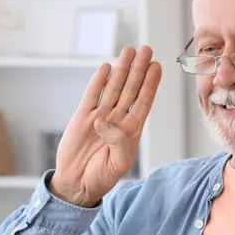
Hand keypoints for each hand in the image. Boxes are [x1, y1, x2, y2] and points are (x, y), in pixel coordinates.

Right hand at [50, 46, 161, 206]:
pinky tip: (106, 67)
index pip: (143, 102)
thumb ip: (118, 142)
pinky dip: (98, 81)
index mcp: (130, 131)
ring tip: (129, 51)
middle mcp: (117, 120)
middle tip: (146, 50)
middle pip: (130, 89)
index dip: (150, 84)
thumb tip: (105, 121)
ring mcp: (100, 116)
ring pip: (113, 88)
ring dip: (121, 70)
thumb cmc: (101, 177)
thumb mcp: (118, 164)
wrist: (76, 184)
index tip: (158, 67)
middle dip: (139, 70)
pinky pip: (92, 95)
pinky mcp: (82, 117)